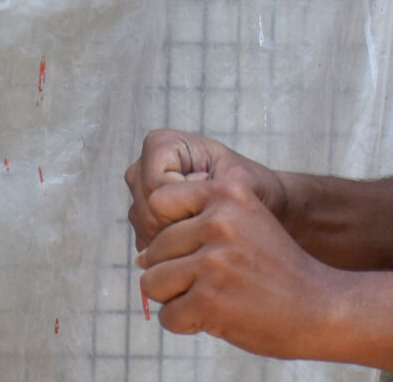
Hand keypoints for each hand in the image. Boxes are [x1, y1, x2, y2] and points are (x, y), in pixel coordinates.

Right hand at [125, 130, 287, 252]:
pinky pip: (147, 243)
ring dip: (178, 238)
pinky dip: (173, 248)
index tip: (212, 197)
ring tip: (208, 226)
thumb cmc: (249, 186)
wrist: (254, 202)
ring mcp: (138, 194)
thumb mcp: (235, 184)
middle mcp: (142, 167)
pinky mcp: (142, 220)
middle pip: (146, 210)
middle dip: (180, 224)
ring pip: (145, 229)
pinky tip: (197, 238)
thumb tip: (173, 215)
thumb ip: (205, 193)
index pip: (156, 187)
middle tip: (211, 220)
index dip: (184, 202)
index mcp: (162, 144)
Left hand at [136, 175, 345, 358]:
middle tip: (214, 282)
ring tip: (213, 298)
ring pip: (153, 283)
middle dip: (174, 272)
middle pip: (153, 250)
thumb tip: (139, 257)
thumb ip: (201, 222)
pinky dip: (187, 323)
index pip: (160, 199)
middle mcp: (219, 221)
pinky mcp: (208, 298)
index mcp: (228, 193)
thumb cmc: (276, 267)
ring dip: (177, 298)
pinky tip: (219, 316)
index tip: (190, 247)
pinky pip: (168, 316)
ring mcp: (212, 260)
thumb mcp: (247, 222)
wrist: (319, 306)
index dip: (168, 228)